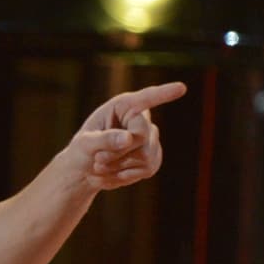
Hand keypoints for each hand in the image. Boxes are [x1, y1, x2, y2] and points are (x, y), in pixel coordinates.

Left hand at [68, 81, 186, 190]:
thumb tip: (129, 138)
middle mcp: (141, 119)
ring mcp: (151, 139)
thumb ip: (104, 139)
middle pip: (142, 136)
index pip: (146, 98)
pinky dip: (126, 176)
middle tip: (97, 160)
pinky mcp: (154, 158)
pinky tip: (114, 174)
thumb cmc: (82, 150)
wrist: (86, 170)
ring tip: (102, 166)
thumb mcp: (84, 143)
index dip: (164, 93)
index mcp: (124, 106)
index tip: (181, 87)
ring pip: (145, 156)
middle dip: (118, 152)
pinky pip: (147, 169)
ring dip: (120, 166)